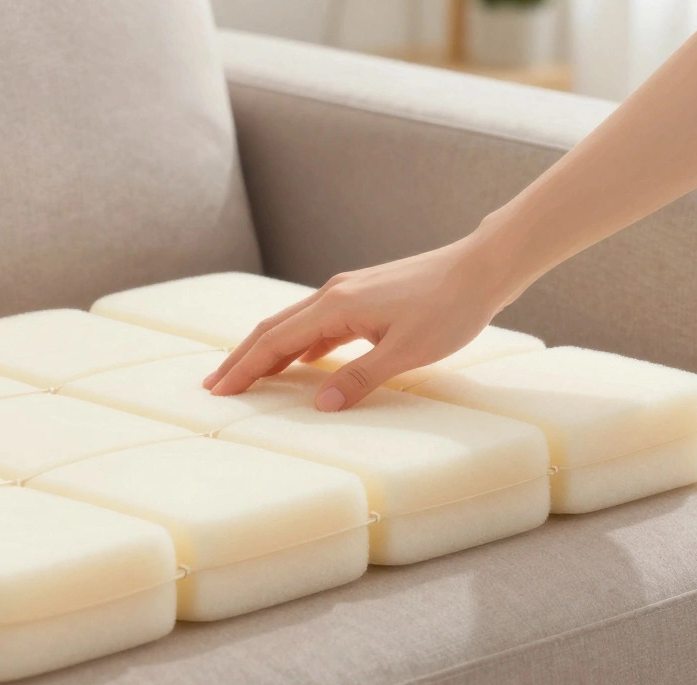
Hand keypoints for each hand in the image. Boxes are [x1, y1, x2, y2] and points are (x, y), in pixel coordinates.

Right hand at [202, 234, 525, 410]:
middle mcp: (333, 294)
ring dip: (267, 351)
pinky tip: (300, 362)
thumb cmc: (449, 308)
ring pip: (293, 324)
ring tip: (247, 375)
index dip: (245, 367)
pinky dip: (297, 344)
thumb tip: (323, 405)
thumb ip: (361, 378)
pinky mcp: (362, 297)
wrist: (480, 268)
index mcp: (336, 306)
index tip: (219, 389)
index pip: (275, 341)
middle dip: (242, 358)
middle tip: (215, 385)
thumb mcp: (406, 352)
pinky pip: (317, 323)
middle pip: (273, 329)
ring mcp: (347, 293)